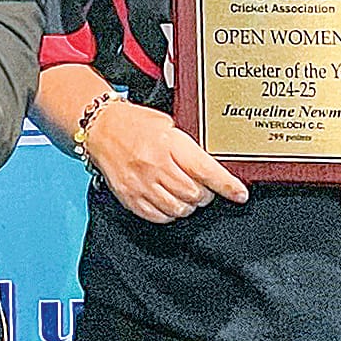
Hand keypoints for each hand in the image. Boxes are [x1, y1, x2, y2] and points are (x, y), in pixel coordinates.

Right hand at [84, 98, 248, 222]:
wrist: (100, 127)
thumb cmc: (136, 124)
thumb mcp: (169, 125)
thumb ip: (189, 148)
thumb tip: (214, 168)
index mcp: (169, 143)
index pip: (206, 171)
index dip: (227, 186)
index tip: (240, 194)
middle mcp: (155, 165)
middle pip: (195, 194)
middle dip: (205, 194)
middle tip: (202, 186)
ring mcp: (141, 183)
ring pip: (179, 209)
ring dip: (188, 205)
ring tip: (184, 193)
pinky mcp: (130, 196)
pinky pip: (158, 216)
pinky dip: (169, 213)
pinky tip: (168, 200)